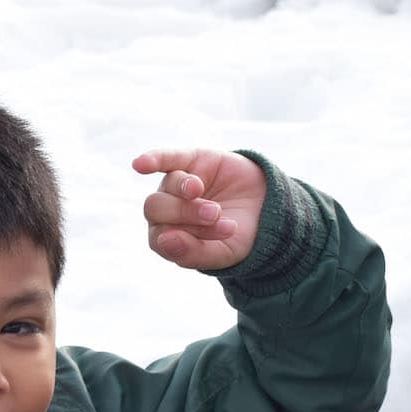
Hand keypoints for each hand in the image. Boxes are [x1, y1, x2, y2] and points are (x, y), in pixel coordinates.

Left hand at [132, 149, 266, 270]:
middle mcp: (166, 210)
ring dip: (187, 191)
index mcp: (167, 235)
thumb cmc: (240, 237)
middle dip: (187, 213)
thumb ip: (192, 253)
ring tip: (214, 200)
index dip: (188, 237)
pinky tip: (141, 164)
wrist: (269, 209)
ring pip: (168, 185)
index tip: (221, 235)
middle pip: (156, 209)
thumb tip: (164, 239)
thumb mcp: (222, 254)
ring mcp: (175, 185)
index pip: (160, 237)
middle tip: (216, 214)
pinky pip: (166, 158)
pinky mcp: (190, 160)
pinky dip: (154, 159)